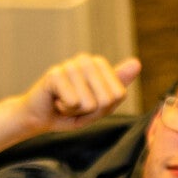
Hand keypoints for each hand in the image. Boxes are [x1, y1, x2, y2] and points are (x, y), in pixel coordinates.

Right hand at [21, 54, 141, 132]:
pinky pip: (73, 102)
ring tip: (65, 102)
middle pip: (106, 99)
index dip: (104, 109)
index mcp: (99, 64)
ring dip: (76, 110)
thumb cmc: (71, 111)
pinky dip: (65, 109)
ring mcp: (70, 65)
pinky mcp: (55, 74)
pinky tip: (56, 101)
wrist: (40, 117)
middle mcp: (85, 60)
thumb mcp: (100, 105)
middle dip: (91, 111)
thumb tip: (137, 63)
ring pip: (89, 102)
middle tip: (76, 105)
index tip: (90, 105)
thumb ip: (118, 86)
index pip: (118, 95)